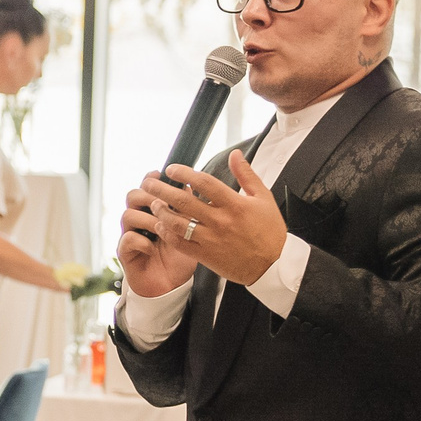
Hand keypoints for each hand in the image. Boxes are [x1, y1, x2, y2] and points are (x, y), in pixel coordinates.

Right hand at [117, 174, 200, 296]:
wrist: (172, 286)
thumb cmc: (180, 257)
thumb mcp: (190, 231)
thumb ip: (187, 210)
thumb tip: (190, 186)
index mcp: (155, 211)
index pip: (147, 187)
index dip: (152, 179)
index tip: (161, 175)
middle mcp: (141, 220)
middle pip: (133, 195)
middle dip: (148, 197)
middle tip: (163, 205)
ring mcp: (131, 235)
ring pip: (128, 215)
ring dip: (147, 219)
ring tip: (161, 229)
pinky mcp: (126, 252)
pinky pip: (127, 239)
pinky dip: (141, 241)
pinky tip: (153, 248)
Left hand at [139, 150, 288, 287]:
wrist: (272, 265)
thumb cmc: (269, 231)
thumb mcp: (264, 198)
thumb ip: (247, 175)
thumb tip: (236, 154)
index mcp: (235, 205)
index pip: (204, 183)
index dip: (184, 173)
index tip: (171, 169)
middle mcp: (221, 221)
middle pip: (184, 201)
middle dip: (162, 190)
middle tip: (148, 183)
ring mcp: (211, 239)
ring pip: (178, 224)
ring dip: (162, 212)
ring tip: (154, 203)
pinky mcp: (206, 255)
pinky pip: (180, 244)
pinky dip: (167, 234)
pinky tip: (161, 225)